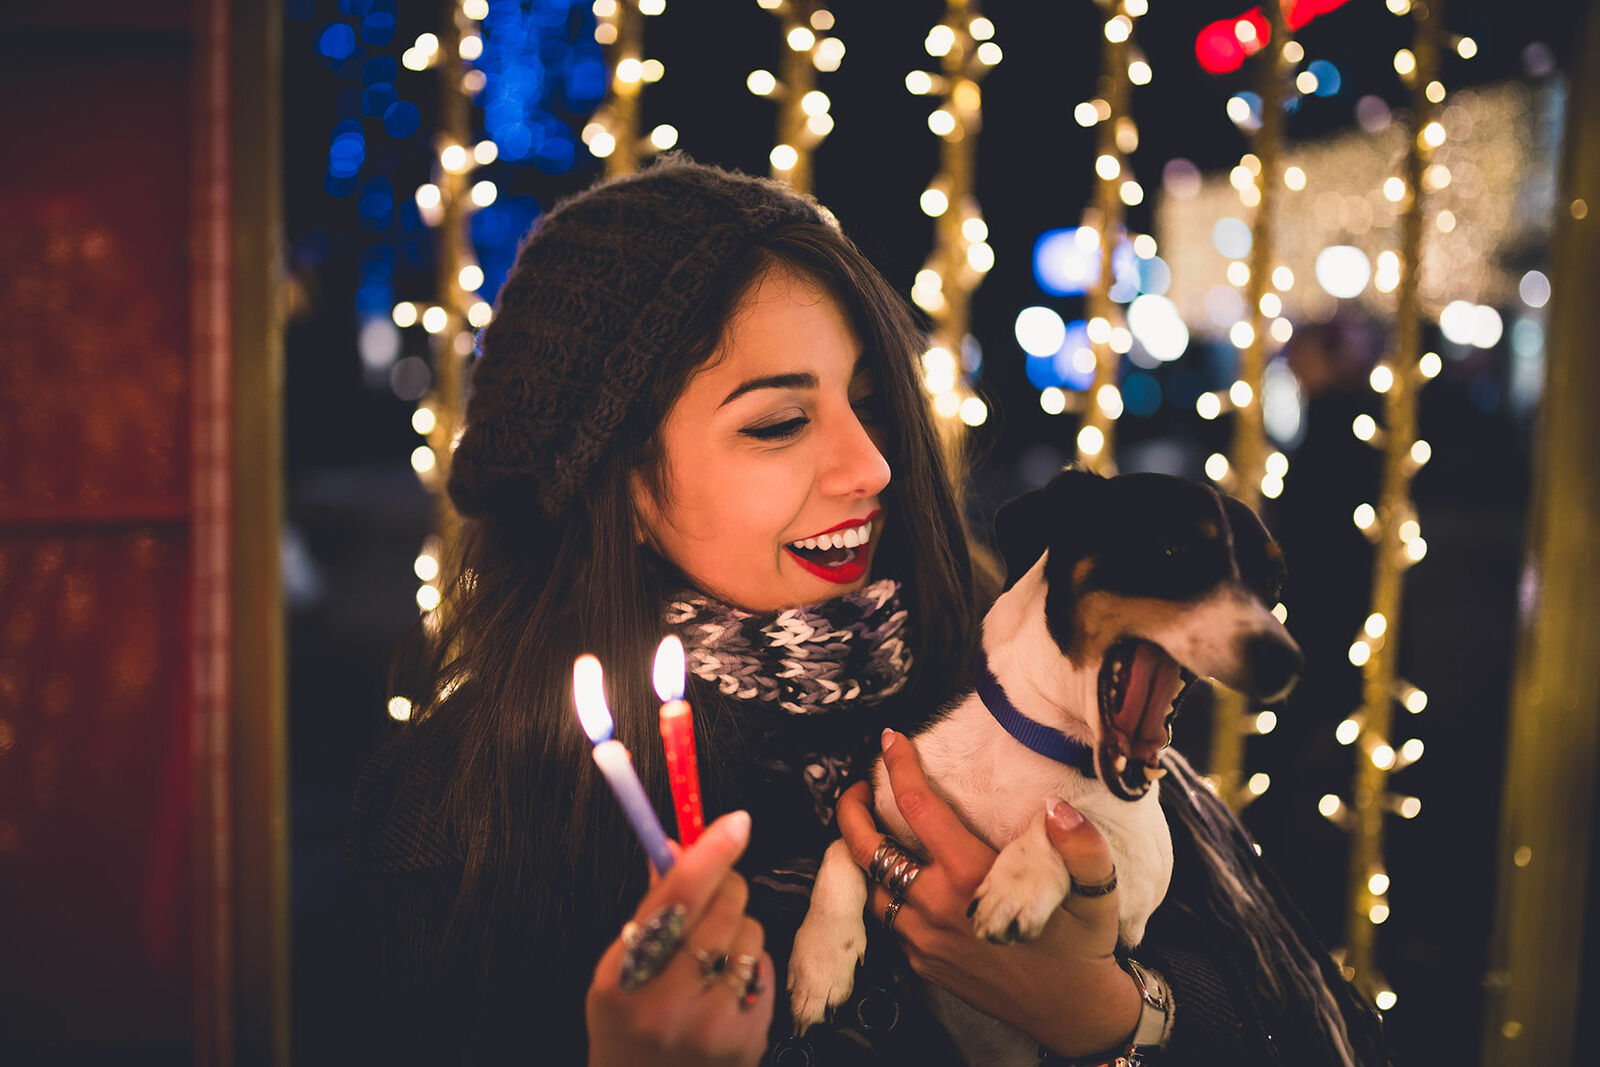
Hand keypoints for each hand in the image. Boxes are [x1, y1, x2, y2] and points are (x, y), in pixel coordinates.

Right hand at [586, 811, 775, 1066]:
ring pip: (751, 933)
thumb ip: (650, 909)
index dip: (710, 853)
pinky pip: (765, 967)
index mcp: (626, 978)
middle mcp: (668, 1004)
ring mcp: (711, 1026)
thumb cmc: (628, 1024)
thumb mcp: (617, 971)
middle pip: (724, 907)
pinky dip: (751, 965)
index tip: (736, 823)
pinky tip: (725, 987)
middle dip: (725, 887)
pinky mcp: (748, 1040)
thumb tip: (676, 845)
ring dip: (738, 930)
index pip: (676, 897)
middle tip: (711, 897)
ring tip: (709, 958)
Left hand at [835, 730, 1140, 1058]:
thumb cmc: (1081, 946)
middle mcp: (938, 908)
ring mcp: (925, 940)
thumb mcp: (1096, 891)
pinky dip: (886, 893)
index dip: (899, 768)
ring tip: (873, 830)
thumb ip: (1082, 846)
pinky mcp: (923, 963)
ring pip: (873, 888)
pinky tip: (903, 877)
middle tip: (858, 788)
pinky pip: (890, 922)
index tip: (890, 741)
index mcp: (972, 878)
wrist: (1072, 1011)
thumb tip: (1058, 810)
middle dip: (851, 812)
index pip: (918, 809)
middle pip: (868, 850)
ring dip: (866, 856)